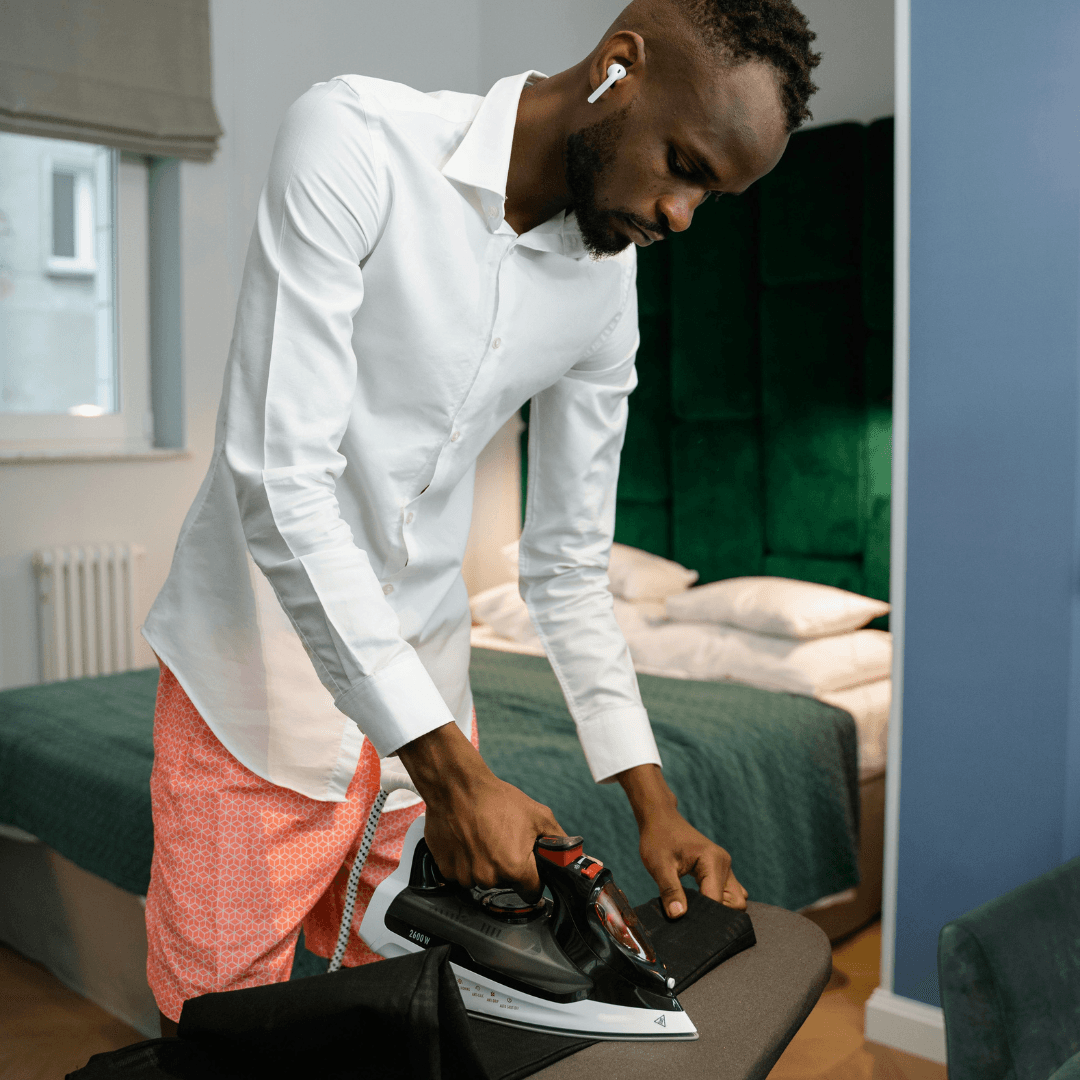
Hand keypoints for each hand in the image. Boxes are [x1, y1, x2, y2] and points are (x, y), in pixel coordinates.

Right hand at [397, 722, 562, 899]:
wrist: (457, 787)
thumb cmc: (495, 799)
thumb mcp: (537, 814)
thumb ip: (557, 838)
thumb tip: (570, 854)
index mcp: (515, 867)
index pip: (531, 892)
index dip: (532, 879)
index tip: (528, 868)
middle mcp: (489, 877)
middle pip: (505, 884)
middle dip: (507, 868)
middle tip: (502, 842)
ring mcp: (465, 875)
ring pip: (482, 880)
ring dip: (484, 865)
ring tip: (483, 838)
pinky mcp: (446, 869)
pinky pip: (461, 874)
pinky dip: (465, 861)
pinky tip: (467, 840)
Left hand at [617, 763, 747, 916]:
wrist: (660, 819)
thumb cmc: (658, 838)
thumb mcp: (659, 866)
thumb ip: (670, 891)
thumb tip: (678, 916)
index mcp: (712, 860)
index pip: (717, 901)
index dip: (703, 916)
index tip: (687, 924)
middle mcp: (724, 863)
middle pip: (736, 903)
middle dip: (716, 915)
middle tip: (691, 916)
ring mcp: (724, 867)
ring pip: (734, 899)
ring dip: (718, 909)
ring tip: (693, 909)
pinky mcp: (720, 870)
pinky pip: (728, 892)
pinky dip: (718, 902)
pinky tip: (698, 904)